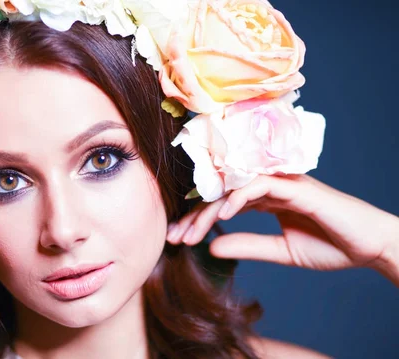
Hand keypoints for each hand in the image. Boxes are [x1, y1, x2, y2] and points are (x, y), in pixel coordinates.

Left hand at [167, 175, 398, 284]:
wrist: (372, 246)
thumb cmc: (332, 245)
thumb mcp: (281, 251)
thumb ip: (249, 246)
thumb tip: (212, 247)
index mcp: (266, 198)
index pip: (222, 203)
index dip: (198, 220)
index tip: (178, 239)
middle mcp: (269, 186)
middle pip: (221, 193)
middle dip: (194, 216)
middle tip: (173, 237)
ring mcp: (282, 184)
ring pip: (234, 188)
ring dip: (209, 210)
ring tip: (190, 233)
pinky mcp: (296, 187)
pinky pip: (260, 185)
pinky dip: (238, 198)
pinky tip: (222, 215)